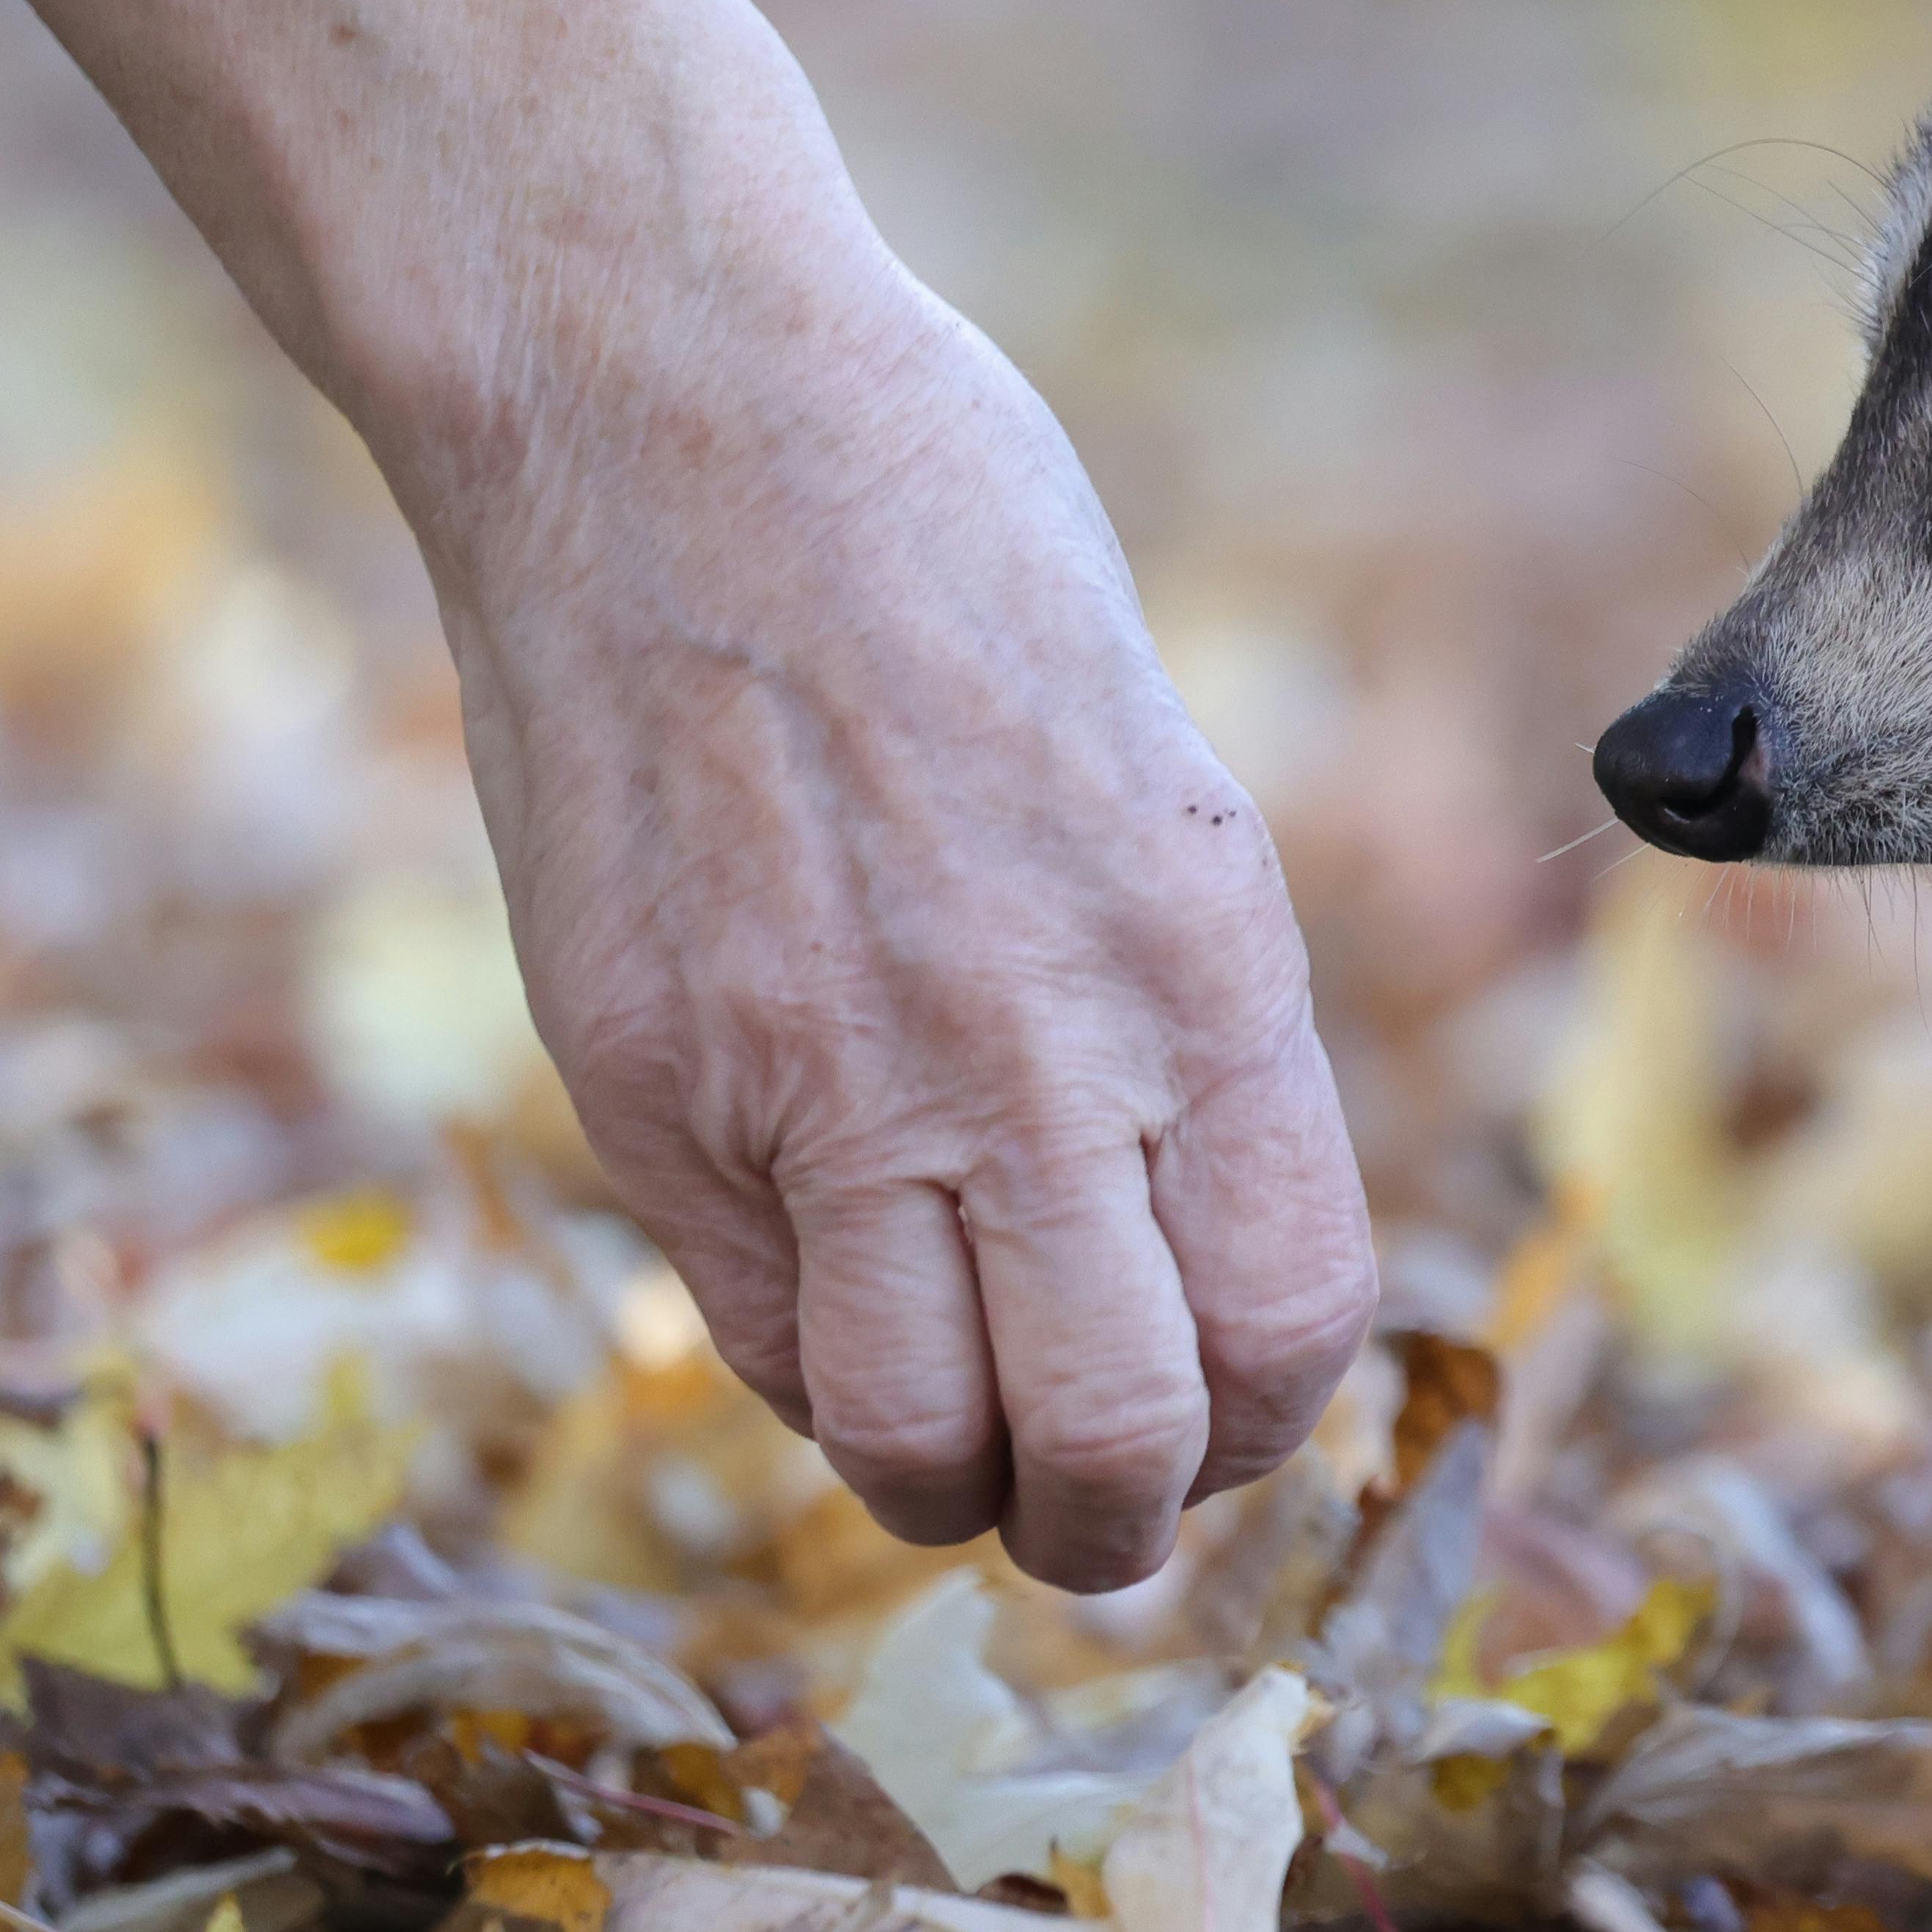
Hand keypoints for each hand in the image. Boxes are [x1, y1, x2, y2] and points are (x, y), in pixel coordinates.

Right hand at [0, 0, 1377, 1586]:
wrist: (682, 413)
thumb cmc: (945, 544)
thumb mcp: (1143, 769)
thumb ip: (1163, 995)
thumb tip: (1166, 1205)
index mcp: (1198, 954)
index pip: (1284, 1318)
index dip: (1267, 1420)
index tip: (1228, 1406)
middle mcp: (1029, 1049)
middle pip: (1116, 1438)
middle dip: (1124, 1518)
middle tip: (1099, 1499)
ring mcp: (821, 1079)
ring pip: (915, 1443)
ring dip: (956, 1486)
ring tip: (965, 1441)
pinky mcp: (647, 1077)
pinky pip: (756, 1334)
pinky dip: (816, 1376)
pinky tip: (837, 1306)